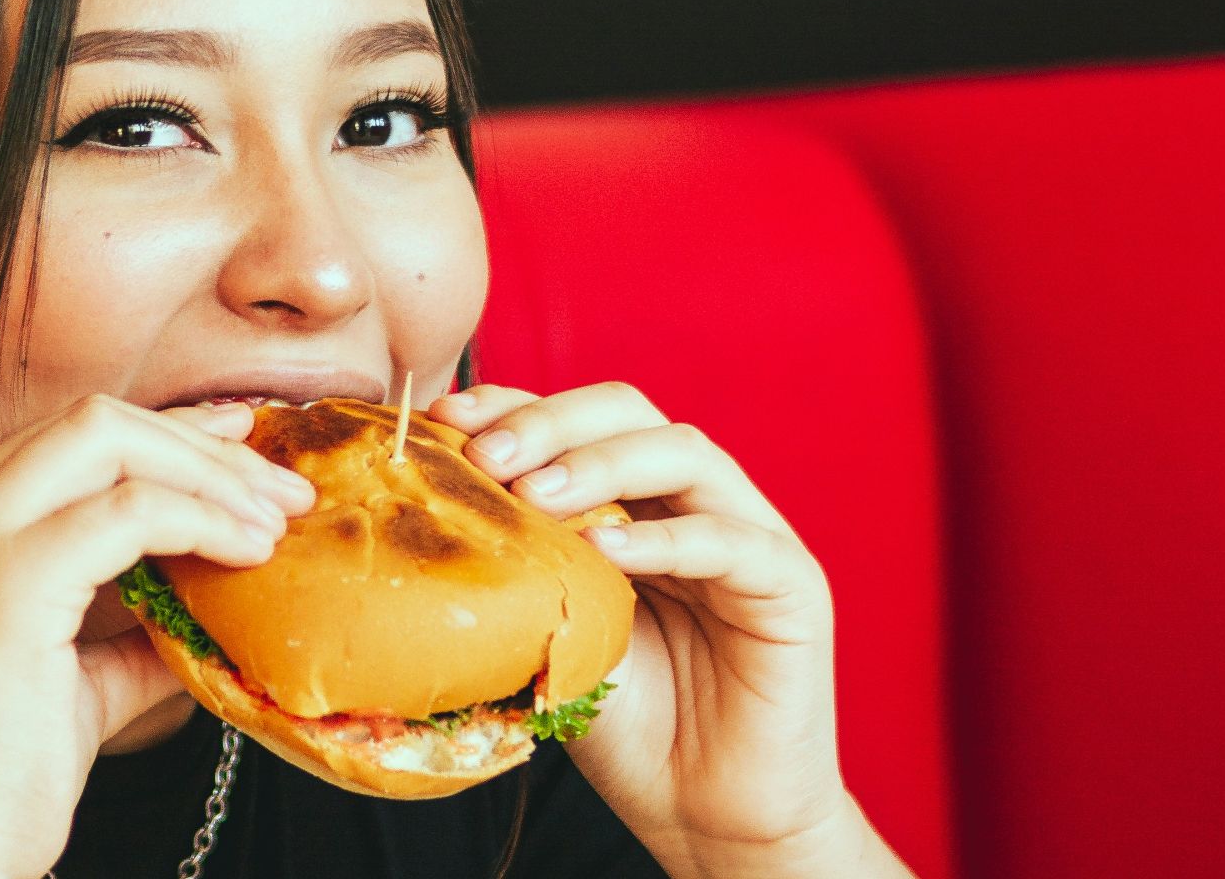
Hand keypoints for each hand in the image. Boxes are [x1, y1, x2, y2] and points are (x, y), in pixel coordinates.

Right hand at [0, 396, 315, 878]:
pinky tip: (248, 552)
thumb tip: (213, 601)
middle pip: (90, 422)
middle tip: (279, 487)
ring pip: (109, 441)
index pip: (66, 443)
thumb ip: (133, 628)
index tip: (239, 446)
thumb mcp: (75, 681)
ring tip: (276, 520)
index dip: (164, 435)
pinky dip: (203, 519)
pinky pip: (130, 511)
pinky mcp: (3, 582)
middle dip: (200, 443)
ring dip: (211, 476)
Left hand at [428, 383, 908, 877]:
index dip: (514, 407)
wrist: (706, 816)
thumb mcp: (556, 631)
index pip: (576, 422)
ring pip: (683, 453)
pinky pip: (730, 541)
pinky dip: (663, 538)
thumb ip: (525, 565)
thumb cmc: (630, 725)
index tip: (446, 419)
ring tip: (535, 494)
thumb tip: (433, 511)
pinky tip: (605, 551)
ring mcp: (748, 535)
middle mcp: (694, 501)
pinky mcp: (790, 585)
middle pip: (629, 412)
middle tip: (488, 458)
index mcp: (636, 500)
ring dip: (599, 463)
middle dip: (550, 422)